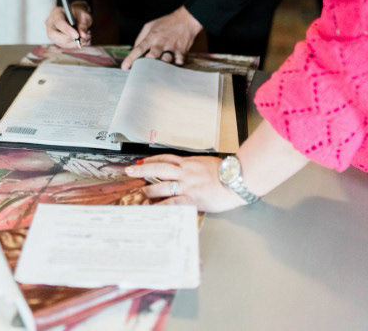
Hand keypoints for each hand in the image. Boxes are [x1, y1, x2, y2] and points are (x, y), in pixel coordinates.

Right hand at [45, 1, 91, 47]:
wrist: (76, 17)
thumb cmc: (79, 14)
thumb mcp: (83, 15)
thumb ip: (83, 23)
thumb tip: (83, 35)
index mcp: (56, 14)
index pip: (58, 22)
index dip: (67, 30)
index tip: (77, 35)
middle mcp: (51, 25)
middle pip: (54, 35)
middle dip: (70, 39)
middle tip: (84, 38)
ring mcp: (52, 35)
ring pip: (60, 43)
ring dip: (75, 43)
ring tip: (86, 37)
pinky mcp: (57, 42)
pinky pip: (65, 47)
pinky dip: (76, 45)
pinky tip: (83, 40)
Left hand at [121, 6, 201, 70]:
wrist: (186, 19)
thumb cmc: (166, 23)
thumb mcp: (150, 25)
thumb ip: (141, 38)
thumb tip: (134, 49)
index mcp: (151, 37)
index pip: (138, 49)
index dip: (130, 59)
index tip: (124, 67)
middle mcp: (160, 43)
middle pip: (151, 58)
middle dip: (146, 66)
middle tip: (144, 70)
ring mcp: (171, 48)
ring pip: (165, 62)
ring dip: (161, 67)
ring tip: (159, 69)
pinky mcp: (181, 51)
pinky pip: (177, 63)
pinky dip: (175, 66)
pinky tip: (173, 64)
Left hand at [125, 154, 242, 212]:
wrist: (237, 179)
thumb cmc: (227, 172)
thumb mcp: (208, 163)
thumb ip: (195, 166)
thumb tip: (187, 169)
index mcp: (189, 163)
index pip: (166, 158)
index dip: (152, 160)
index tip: (141, 162)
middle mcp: (186, 172)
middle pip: (159, 168)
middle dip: (142, 170)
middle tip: (129, 171)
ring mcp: (188, 185)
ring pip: (163, 184)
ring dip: (149, 189)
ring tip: (139, 193)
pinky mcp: (192, 198)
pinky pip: (173, 202)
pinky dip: (162, 206)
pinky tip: (154, 209)